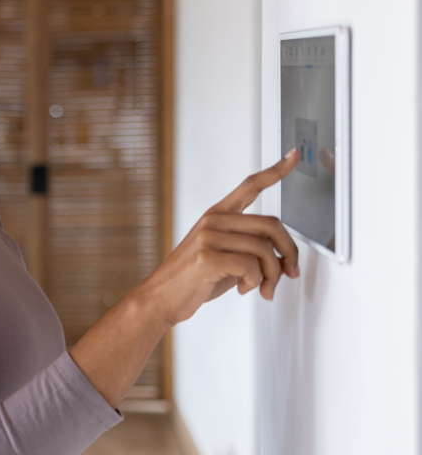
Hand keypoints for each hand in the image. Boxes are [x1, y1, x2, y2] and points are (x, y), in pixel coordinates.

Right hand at [134, 149, 301, 327]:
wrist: (161, 297)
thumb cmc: (193, 279)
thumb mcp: (223, 256)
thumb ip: (249, 247)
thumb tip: (284, 257)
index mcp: (217, 216)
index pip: (250, 186)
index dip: (275, 171)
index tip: (293, 156)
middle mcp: (213, 221)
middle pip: (271, 225)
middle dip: (290, 252)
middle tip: (289, 271)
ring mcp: (208, 237)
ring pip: (264, 249)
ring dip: (272, 275)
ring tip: (262, 287)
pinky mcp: (207, 257)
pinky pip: (251, 266)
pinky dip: (255, 282)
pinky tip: (245, 289)